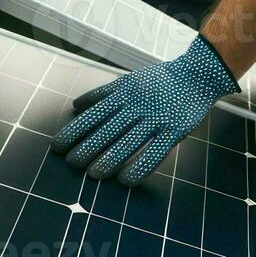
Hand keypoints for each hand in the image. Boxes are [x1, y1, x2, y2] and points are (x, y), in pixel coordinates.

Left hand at [50, 34, 239, 184]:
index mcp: (124, 93)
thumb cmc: (159, 80)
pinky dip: (139, 167)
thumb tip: (75, 106)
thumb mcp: (128, 79)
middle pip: (107, 129)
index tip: (58, 146)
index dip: (74, 131)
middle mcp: (137, 106)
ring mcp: (156, 118)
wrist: (197, 75)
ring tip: (93, 175)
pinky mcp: (174, 130)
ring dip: (109, 159)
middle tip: (71, 164)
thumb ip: (102, 93)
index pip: (94, 114)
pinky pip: (155, 152)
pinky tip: (125, 180)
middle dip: (87, 147)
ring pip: (128, 141)